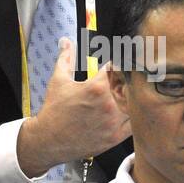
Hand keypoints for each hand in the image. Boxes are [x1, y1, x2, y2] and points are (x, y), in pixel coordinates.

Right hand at [16, 39, 130, 175]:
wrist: (48, 140)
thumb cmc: (53, 111)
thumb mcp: (58, 80)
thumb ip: (66, 58)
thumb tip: (66, 42)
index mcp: (96, 88)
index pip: (117, 68)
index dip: (116, 65)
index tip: (113, 66)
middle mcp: (108, 104)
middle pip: (130, 85)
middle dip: (125, 81)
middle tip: (119, 81)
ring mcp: (113, 122)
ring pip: (135, 105)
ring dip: (130, 99)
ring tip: (121, 98)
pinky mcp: (115, 137)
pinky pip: (134, 124)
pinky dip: (132, 116)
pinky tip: (124, 112)